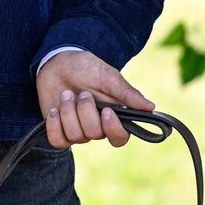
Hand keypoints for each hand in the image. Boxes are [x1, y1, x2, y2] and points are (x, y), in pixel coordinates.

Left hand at [35, 50, 154, 149]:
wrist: (58, 63)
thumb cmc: (86, 68)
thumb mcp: (108, 76)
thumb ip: (126, 93)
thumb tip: (151, 107)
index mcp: (113, 115)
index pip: (120, 138)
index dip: (113, 129)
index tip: (107, 111)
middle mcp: (96, 126)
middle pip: (95, 134)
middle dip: (85, 112)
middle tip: (82, 93)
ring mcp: (77, 129)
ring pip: (75, 136)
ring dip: (68, 113)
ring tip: (66, 94)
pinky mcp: (59, 130)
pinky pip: (57, 141)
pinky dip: (54, 127)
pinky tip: (54, 110)